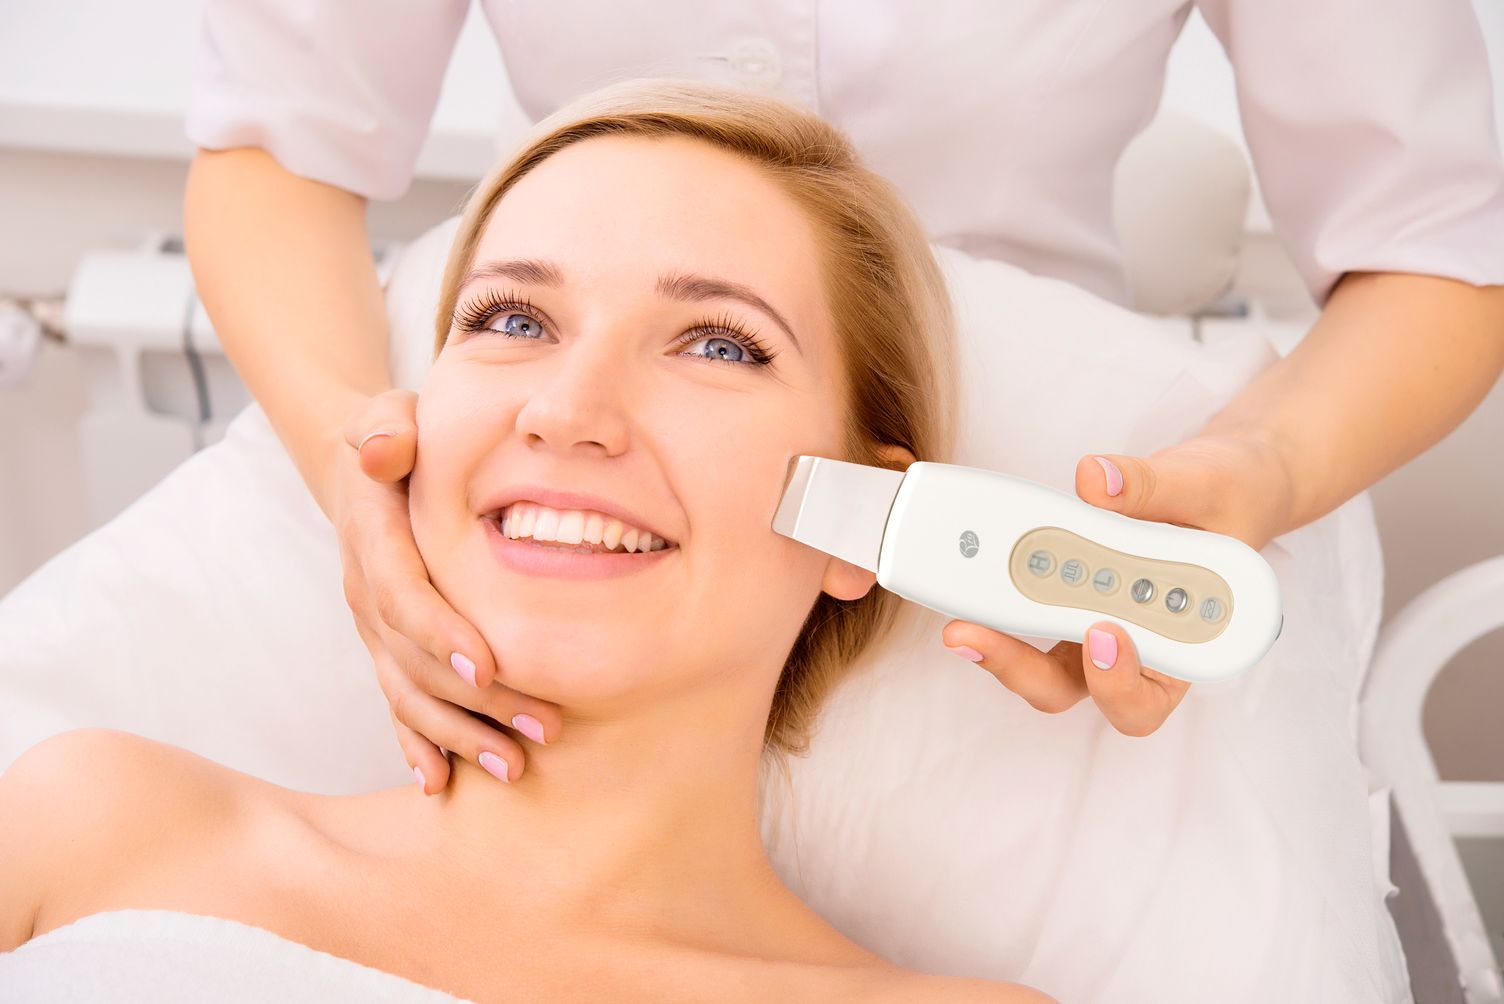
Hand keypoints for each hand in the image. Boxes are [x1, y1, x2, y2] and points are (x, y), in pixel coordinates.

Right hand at [334, 388, 562, 789]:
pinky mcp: (388, 648)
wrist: (368, 467)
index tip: (487, 665)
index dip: (439, 633)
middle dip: (475, 702)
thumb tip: (382, 448)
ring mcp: (375, 629)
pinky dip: (418, 743)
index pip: (403, 594)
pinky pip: (398, 702)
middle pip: (415, 660)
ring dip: (460, 735)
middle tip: (541, 729)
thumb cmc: (402, 433)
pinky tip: (442, 783)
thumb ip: (387, 426)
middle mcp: (367, 592)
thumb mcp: (388, 411)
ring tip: (515, 768)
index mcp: (373, 538)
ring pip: (410, 693)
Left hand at [940, 433, 1292, 736]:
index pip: (1147, 698)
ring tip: (957, 606)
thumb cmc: (1230, 498)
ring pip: (1037, 657)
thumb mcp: (1207, 483)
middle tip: (971, 632)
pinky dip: (998, 592)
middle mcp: (1132, 647)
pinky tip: (970, 569)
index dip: (1117, 684)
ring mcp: (1091, 625)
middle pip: (1071, 686)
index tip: (1099, 635)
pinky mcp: (1064, 597)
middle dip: (1018, 664)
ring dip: (996, 636)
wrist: (1221, 482)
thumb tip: (1097, 480)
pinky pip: (1025, 606)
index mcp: (1186, 646)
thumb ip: (1155, 486)